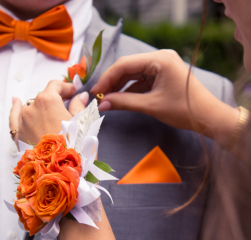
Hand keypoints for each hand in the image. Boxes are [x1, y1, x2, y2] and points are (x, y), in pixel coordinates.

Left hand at [9, 80, 89, 145]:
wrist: (61, 172)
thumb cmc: (75, 147)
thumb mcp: (82, 124)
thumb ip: (79, 106)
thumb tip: (80, 95)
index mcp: (47, 100)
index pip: (55, 85)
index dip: (66, 87)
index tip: (73, 92)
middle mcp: (31, 107)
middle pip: (43, 97)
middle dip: (54, 100)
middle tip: (66, 107)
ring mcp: (22, 121)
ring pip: (30, 107)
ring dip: (40, 109)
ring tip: (49, 114)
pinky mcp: (18, 135)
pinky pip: (14, 118)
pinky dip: (15, 109)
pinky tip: (16, 102)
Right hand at [91, 50, 238, 143]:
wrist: (208, 117)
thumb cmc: (184, 110)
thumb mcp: (151, 106)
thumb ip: (124, 103)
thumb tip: (102, 104)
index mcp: (160, 59)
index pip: (125, 64)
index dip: (107, 79)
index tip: (94, 92)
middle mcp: (161, 58)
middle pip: (128, 67)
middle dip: (112, 83)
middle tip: (97, 97)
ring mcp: (162, 66)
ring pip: (134, 74)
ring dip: (120, 87)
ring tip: (106, 100)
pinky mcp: (163, 76)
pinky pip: (142, 80)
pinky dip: (130, 90)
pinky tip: (119, 99)